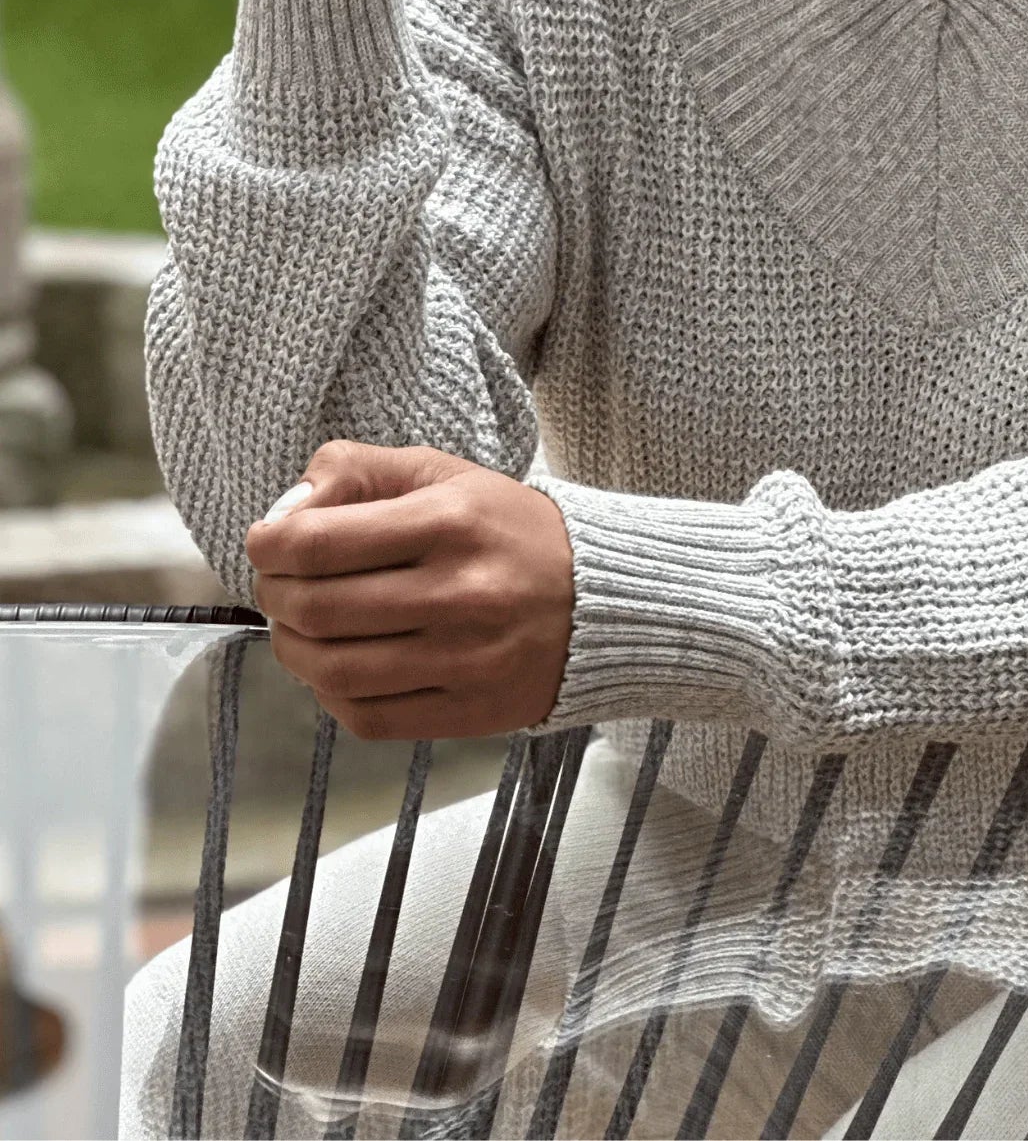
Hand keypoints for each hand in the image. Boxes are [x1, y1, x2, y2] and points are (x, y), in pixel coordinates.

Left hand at [245, 441, 574, 740]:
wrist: (602, 598)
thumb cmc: (507, 529)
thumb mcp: (442, 474)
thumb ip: (358, 472)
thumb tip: (285, 512)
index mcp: (450, 522)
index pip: (321, 542)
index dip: (270, 545)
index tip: (264, 542)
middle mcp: (459, 593)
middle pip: (318, 610)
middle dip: (275, 595)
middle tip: (277, 584)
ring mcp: (465, 660)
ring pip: (333, 670)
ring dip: (292, 649)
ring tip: (298, 627)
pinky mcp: (469, 712)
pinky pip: (368, 717)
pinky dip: (332, 694)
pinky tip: (338, 667)